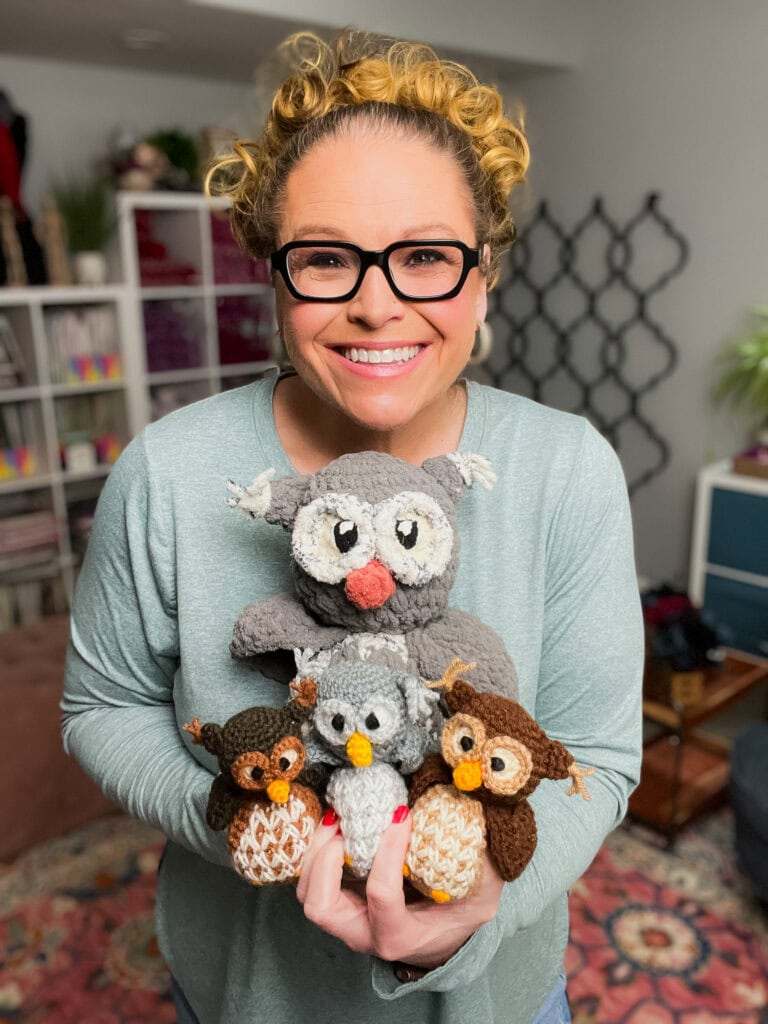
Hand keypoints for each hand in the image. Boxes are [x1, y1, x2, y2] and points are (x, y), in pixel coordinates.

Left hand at [296, 807, 504, 969]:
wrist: (445, 936)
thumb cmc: (463, 910)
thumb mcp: (483, 890)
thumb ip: (481, 858)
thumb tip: (471, 811)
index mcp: (400, 935)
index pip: (382, 895)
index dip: (388, 851)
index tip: (401, 815)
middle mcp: (364, 935)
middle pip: (320, 906)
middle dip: (326, 859)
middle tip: (345, 823)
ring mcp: (346, 921)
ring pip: (308, 895)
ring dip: (314, 853)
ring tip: (337, 818)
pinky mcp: (339, 904)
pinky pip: (311, 882)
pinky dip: (315, 852)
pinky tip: (336, 823)